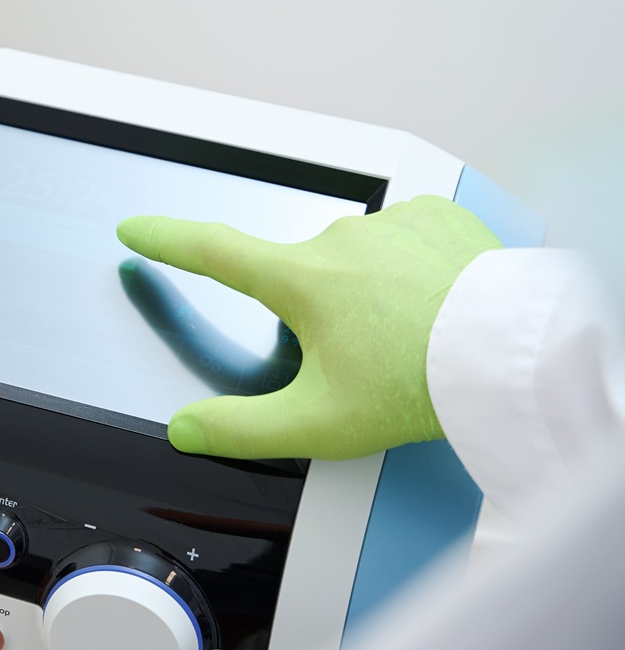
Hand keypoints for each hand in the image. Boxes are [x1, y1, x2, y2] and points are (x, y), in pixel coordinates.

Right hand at [116, 195, 500, 460]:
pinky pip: (404, 240)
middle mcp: (339, 239)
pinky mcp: (437, 218)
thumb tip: (185, 431)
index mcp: (299, 280)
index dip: (165, 239)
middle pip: (299, 277)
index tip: (136, 229)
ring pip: (355, 260)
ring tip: (408, 339)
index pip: (210, 250)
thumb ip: (240, 429)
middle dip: (316, 315)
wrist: (513, 355)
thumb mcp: (318, 422)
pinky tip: (432, 304)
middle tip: (359, 362)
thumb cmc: (421, 383)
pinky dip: (410, 270)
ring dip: (367, 292)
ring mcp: (390, 222)